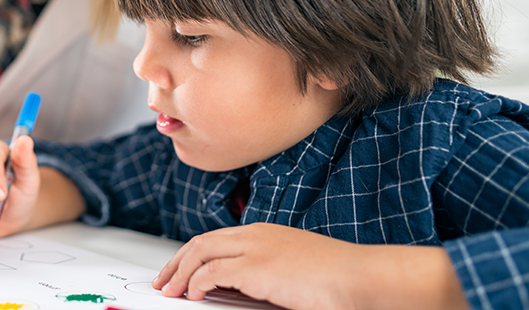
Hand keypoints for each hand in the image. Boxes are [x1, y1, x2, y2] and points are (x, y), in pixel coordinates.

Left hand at [154, 223, 466, 309]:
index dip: (192, 255)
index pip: (216, 239)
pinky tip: (191, 295)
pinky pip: (211, 272)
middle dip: (177, 262)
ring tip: (169, 290)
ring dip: (180, 273)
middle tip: (164, 281)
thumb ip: (267, 277)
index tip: (180, 272)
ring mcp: (255, 248)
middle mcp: (255, 235)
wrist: (364, 278)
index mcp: (265, 234)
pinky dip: (196, 282)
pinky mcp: (256, 267)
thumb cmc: (339, 280)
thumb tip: (244, 291)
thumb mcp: (294, 273)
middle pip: (201, 242)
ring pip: (200, 252)